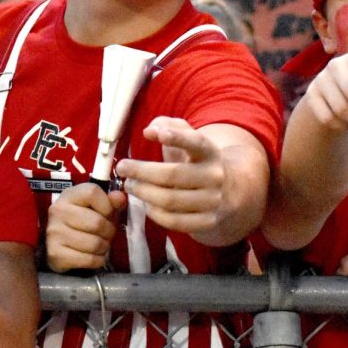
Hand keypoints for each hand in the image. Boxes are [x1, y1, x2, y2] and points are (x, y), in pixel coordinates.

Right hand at [45, 182, 125, 271]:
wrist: (59, 244)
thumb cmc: (82, 222)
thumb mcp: (96, 207)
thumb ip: (111, 201)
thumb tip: (121, 197)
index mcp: (68, 195)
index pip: (92, 193)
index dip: (107, 205)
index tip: (107, 214)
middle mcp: (58, 211)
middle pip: (97, 222)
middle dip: (109, 231)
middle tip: (107, 234)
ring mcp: (55, 233)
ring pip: (94, 244)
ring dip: (104, 247)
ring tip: (101, 244)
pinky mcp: (56, 254)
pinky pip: (89, 259)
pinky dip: (98, 260)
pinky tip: (95, 256)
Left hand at [115, 117, 227, 234]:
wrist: (224, 191)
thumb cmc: (193, 161)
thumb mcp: (185, 139)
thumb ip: (166, 125)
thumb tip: (149, 131)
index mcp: (210, 152)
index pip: (195, 142)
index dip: (177, 137)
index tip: (155, 134)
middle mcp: (214, 176)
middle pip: (172, 175)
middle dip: (141, 171)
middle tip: (122, 168)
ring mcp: (212, 201)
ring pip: (170, 200)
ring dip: (143, 193)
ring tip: (129, 185)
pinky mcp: (207, 222)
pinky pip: (173, 221)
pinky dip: (154, 213)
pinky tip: (145, 203)